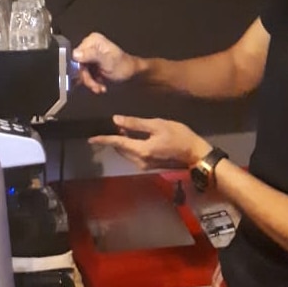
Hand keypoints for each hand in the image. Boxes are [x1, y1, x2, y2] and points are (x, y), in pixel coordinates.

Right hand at [72, 32, 140, 93]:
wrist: (132, 74)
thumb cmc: (123, 67)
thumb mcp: (108, 62)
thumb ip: (92, 56)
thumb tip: (75, 54)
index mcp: (93, 41)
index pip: (76, 56)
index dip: (80, 70)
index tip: (88, 80)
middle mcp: (90, 45)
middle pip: (79, 65)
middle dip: (87, 78)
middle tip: (96, 87)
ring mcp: (91, 54)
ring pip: (82, 71)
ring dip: (91, 82)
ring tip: (100, 88)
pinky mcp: (92, 63)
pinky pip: (87, 73)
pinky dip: (92, 81)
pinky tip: (100, 86)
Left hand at [89, 115, 209, 170]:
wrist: (196, 155)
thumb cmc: (179, 136)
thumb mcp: (158, 125)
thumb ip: (136, 124)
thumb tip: (116, 120)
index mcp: (140, 150)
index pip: (117, 143)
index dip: (103, 139)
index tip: (90, 139)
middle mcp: (139, 161)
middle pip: (120, 149)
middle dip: (114, 139)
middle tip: (113, 125)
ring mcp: (145, 165)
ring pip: (127, 153)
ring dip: (123, 143)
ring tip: (124, 129)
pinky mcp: (150, 166)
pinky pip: (134, 155)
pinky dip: (131, 147)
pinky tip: (134, 137)